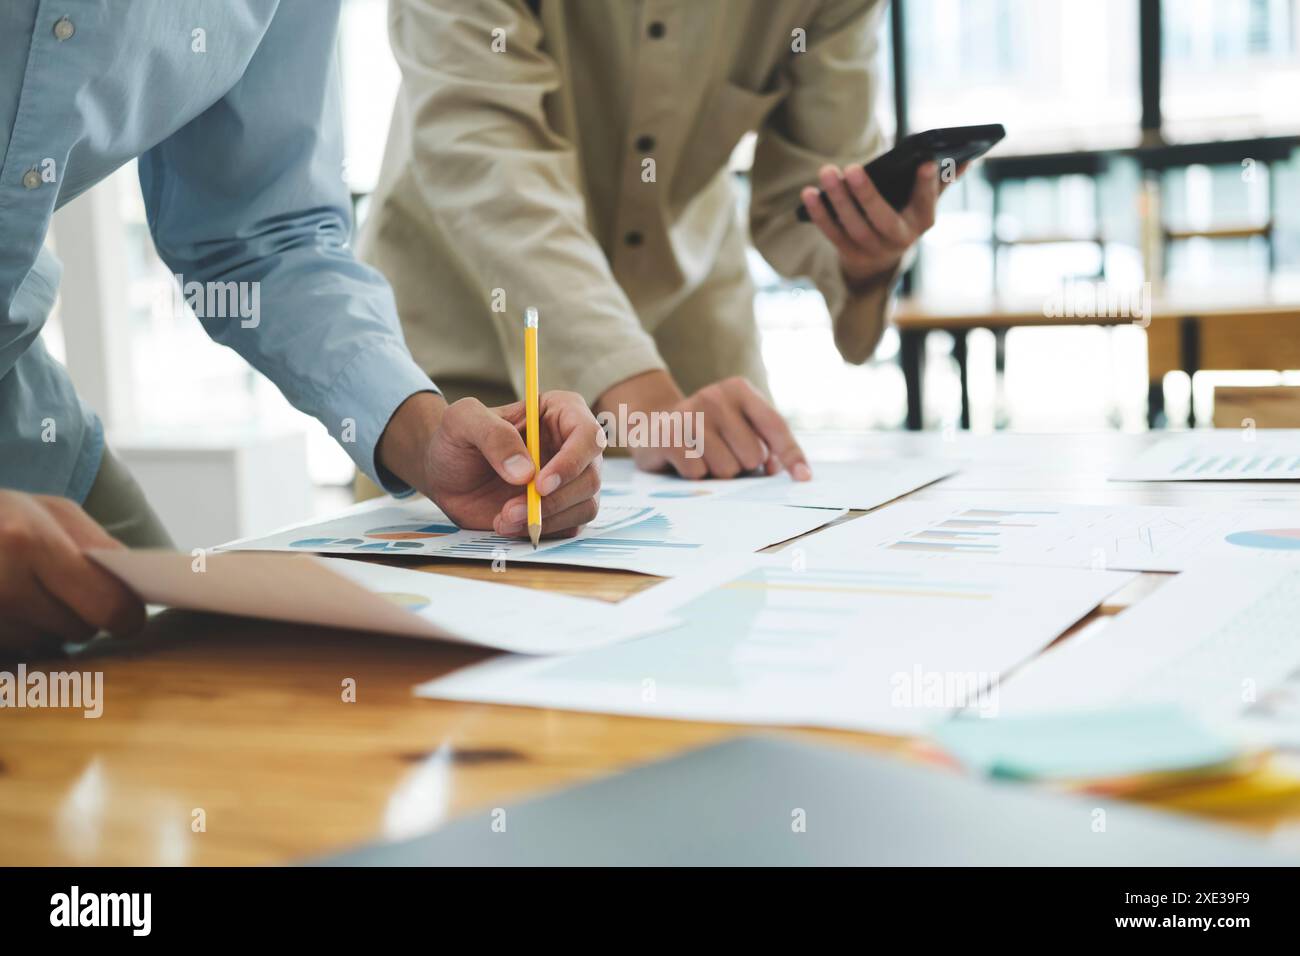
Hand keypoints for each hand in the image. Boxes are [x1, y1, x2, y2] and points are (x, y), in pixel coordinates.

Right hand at [0, 490, 144, 660]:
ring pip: (46, 644)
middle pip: (78, 630)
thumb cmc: (0, 515)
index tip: (128, 616)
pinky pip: (17, 652)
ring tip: (29, 592)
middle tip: (73, 596)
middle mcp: (1, 584)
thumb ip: (99, 547)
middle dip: (85, 618)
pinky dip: (21, 635)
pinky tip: (10, 607)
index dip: (125, 615)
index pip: (106, 605)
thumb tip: (134, 591)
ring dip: (48, 628)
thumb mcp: (51, 511)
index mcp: (29, 543)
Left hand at [377, 391, 604, 538]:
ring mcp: (571, 480)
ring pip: (585, 505)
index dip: (571, 462)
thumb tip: (526, 472)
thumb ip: (493, 435)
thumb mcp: (462, 421)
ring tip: (504, 518)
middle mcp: (573, 446)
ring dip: (546, 518)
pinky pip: (571, 526)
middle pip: (590, 476)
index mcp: (560, 412)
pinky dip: (543, 531)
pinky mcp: (563, 509)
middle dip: (553, 500)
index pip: (588, 435)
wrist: (447, 476)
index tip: (540, 484)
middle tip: (510, 510)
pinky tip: (510, 526)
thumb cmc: (458, 439)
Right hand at [595, 370, 809, 480]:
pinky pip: (699, 474)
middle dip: (742, 466)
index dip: (792, 455)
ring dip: (717, 473)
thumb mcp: (736, 427)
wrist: (651, 424)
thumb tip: (776, 470)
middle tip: (723, 455)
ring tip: (702, 457)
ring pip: (727, 469)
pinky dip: (694, 476)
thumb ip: (763, 445)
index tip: (803, 479)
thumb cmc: (706, 431)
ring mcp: (689, 414)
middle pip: (753, 456)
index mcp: (738, 390)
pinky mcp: (668, 436)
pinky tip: (683, 460)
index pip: (775, 426)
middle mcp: (714, 396)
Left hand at [800, 160, 962, 288]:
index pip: (926, 202)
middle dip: (866, 194)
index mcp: (922, 222)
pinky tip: (809, 193)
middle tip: (851, 168)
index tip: (926, 162)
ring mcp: (873, 250)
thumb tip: (966, 158)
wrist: (881, 261)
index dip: (927, 185)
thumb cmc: (904, 216)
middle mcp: (900, 239)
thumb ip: (941, 181)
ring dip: (838, 200)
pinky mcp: (850, 253)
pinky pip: (832, 233)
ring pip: (853, 226)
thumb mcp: (924, 202)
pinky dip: (820, 213)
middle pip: (881, 218)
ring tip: (827, 172)